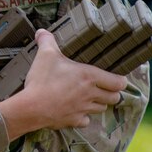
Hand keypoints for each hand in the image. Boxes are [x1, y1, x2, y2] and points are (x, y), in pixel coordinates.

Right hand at [0, 29, 126, 137]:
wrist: (31, 107)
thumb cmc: (42, 81)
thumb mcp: (45, 55)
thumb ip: (47, 41)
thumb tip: (42, 31)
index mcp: (89, 76)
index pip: (119, 82)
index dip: (120, 80)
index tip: (116, 77)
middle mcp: (90, 94)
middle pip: (114, 97)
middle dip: (111, 92)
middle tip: (102, 86)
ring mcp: (83, 109)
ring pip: (101, 109)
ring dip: (98, 103)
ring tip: (89, 96)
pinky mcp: (74, 121)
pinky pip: (86, 120)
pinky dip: (83, 116)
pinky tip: (75, 110)